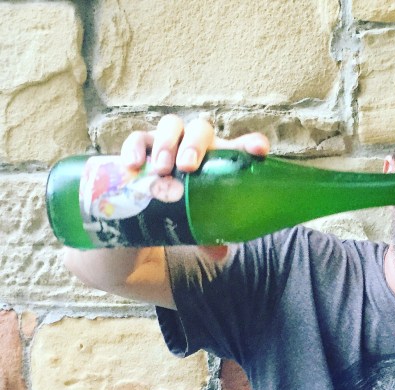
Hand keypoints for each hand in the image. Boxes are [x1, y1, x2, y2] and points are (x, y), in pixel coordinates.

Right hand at [121, 115, 270, 257]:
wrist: (147, 207)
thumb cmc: (184, 209)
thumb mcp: (199, 223)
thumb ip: (210, 236)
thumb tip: (219, 255)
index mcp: (219, 161)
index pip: (240, 147)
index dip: (251, 144)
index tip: (258, 150)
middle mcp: (196, 146)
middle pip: (201, 130)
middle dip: (195, 145)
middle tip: (187, 167)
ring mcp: (169, 142)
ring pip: (170, 126)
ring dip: (167, 144)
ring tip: (162, 170)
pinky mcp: (142, 146)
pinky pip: (138, 138)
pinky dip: (134, 147)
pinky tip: (134, 164)